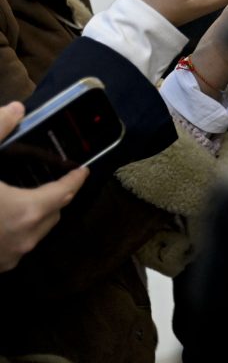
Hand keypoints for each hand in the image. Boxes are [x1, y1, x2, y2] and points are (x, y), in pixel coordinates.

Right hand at [0, 102, 89, 271]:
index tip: (82, 170)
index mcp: (27, 210)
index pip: (65, 192)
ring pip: (37, 232)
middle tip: (51, 179)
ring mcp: (10, 257)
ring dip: (37, 215)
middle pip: (54, 213)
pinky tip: (2, 219)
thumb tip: (16, 109)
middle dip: (57, 196)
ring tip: (26, 197)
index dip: (75, 179)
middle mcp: (25, 237)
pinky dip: (17, 230)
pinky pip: (17, 246)